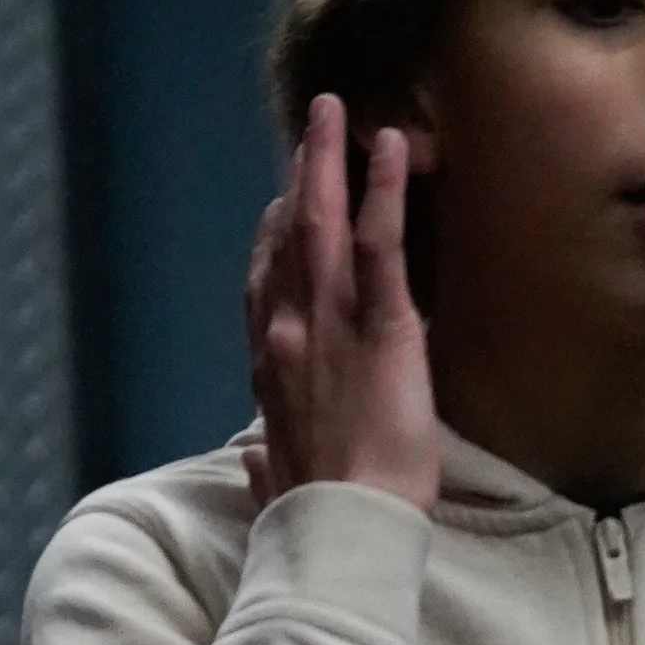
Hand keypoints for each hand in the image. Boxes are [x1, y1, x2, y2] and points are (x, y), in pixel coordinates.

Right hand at [243, 93, 439, 518]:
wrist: (345, 531)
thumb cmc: (319, 517)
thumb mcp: (280, 484)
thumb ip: (267, 464)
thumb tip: (254, 463)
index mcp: (270, 369)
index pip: (266, 287)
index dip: (272, 239)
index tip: (281, 204)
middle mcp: (288, 332)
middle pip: (287, 236)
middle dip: (298, 176)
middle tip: (312, 126)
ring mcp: (330, 322)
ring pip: (323, 223)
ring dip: (329, 161)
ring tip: (339, 113)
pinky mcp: (381, 326)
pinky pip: (381, 243)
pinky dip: (384, 189)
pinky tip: (390, 148)